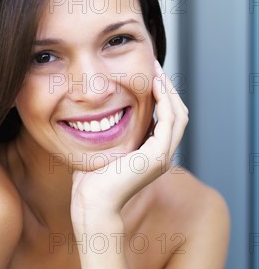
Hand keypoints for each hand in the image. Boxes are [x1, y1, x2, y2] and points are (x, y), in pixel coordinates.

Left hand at [70, 60, 188, 227]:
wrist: (92, 203)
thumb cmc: (91, 182)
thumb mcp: (103, 151)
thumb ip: (109, 136)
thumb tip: (96, 117)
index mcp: (152, 155)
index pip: (165, 119)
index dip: (160, 96)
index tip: (148, 75)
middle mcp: (162, 155)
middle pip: (177, 114)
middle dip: (168, 88)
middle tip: (154, 66)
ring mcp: (163, 156)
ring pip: (178, 114)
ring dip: (169, 90)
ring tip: (156, 69)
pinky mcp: (159, 156)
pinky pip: (169, 120)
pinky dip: (165, 100)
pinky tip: (155, 84)